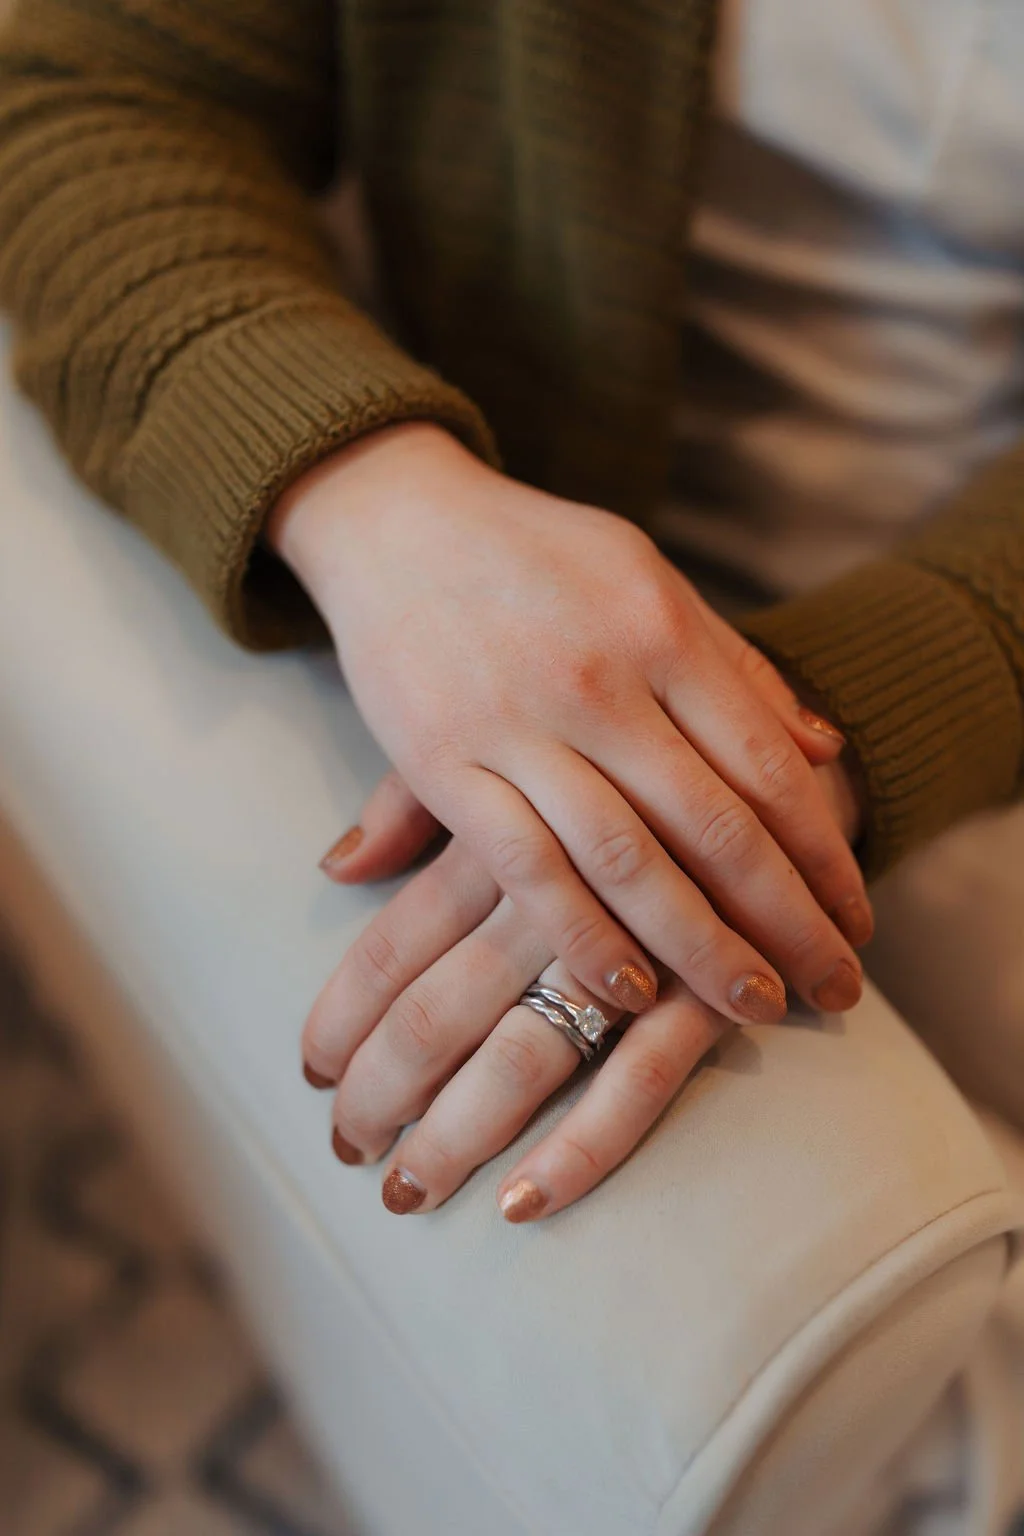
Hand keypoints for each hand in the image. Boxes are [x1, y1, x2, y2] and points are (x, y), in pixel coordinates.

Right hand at [270, 422, 869, 1021]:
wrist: (396, 520)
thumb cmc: (536, 553)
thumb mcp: (649, 578)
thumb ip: (734, 665)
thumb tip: (824, 747)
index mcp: (662, 629)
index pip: (766, 766)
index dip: (822, 855)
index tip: (857, 920)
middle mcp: (600, 680)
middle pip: (714, 827)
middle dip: (785, 921)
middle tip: (834, 990)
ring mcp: (518, 725)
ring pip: (628, 861)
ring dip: (699, 947)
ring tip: (753, 1007)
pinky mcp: (443, 763)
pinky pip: (526, 868)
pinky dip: (580, 935)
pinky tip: (629, 990)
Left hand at [303, 755, 863, 1218]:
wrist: (794, 735)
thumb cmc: (638, 748)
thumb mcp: (522, 738)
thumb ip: (422, 801)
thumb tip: (335, 860)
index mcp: (506, 827)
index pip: (398, 938)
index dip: (347, 1011)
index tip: (309, 1069)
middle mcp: (558, 889)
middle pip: (442, 1006)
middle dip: (384, 1087)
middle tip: (345, 1148)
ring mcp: (637, 942)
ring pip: (524, 1053)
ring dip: (459, 1132)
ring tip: (406, 1192)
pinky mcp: (712, 982)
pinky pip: (639, 1081)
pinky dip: (582, 1145)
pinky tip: (526, 1200)